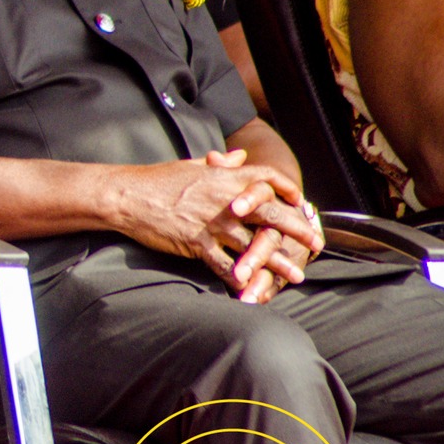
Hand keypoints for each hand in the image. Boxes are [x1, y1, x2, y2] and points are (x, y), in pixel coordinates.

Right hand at [111, 154, 317, 294]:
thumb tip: (240, 154)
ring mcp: (211, 224)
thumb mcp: (192, 164)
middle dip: (297, 230)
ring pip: (253, 245)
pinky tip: (253, 289)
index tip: (302, 204)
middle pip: (271, 215)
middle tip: (316, 244)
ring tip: (295, 275)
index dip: (288, 191)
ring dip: (276, 263)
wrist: (128, 197)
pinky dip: (240, 278)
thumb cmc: (158, 179)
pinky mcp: (196, 244)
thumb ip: (220, 162)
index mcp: (224, 178)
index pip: (267, 179)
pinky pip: (224, 265)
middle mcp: (224, 201)